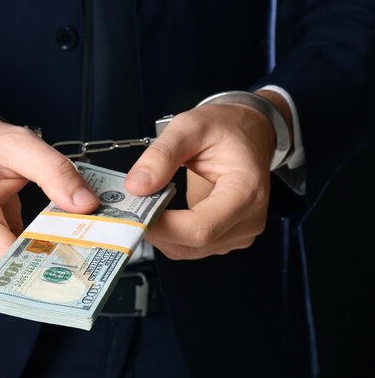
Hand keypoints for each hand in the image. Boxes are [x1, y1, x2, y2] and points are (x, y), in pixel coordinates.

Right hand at [0, 112, 99, 274]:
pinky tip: (64, 244)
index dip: (47, 264)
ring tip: (84, 246)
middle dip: (55, 265)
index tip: (84, 258)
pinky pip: (16, 264)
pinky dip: (40, 256)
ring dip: (50, 262)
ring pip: (18, 273)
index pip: (9, 260)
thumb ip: (54, 172)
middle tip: (95, 252)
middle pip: (16, 272)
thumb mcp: (18, 145)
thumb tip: (87, 205)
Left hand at [125, 91, 288, 259]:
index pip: (200, 229)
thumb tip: (137, 187)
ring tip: (143, 205)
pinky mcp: (226, 237)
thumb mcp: (189, 127)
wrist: (248, 131)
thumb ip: (161, 155)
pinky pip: (189, 247)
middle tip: (128, 208)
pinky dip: (168, 233)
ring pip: (187, 250)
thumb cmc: (225, 128)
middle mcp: (248, 219)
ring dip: (159, 233)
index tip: (134, 213)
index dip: (163, 227)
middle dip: (155, 230)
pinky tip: (158, 211)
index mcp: (246, 191)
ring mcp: (239, 233)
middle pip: (192, 244)